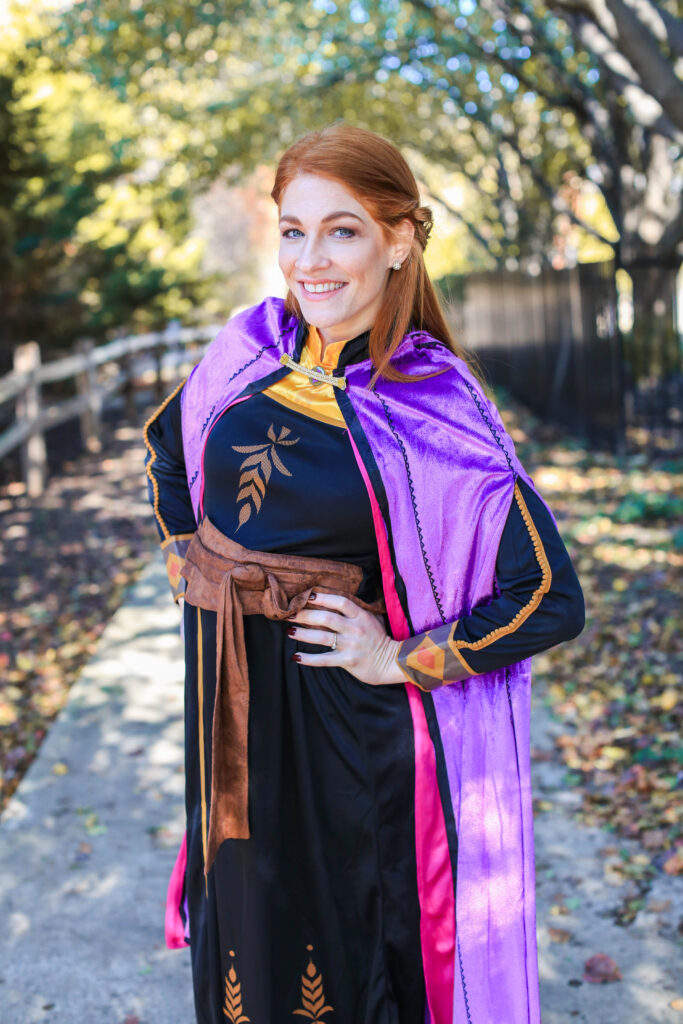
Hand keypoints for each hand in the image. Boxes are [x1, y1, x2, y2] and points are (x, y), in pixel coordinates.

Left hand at [286, 592, 407, 685]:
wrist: (392, 662)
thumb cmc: (379, 638)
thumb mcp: (373, 619)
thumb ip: (357, 610)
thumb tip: (336, 600)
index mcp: (361, 616)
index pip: (340, 602)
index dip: (324, 598)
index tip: (309, 595)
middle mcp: (355, 629)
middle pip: (326, 618)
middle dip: (306, 615)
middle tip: (290, 614)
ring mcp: (351, 645)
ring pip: (323, 637)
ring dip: (303, 634)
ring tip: (289, 631)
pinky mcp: (348, 661)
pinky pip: (325, 659)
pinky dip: (309, 659)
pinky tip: (296, 657)